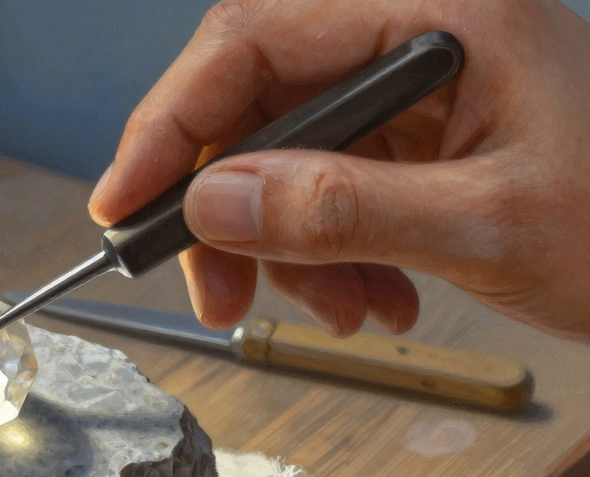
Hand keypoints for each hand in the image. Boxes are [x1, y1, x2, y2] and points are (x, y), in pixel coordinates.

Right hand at [88, 0, 589, 341]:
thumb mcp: (488, 225)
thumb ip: (343, 208)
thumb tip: (212, 200)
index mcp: (436, 9)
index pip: (252, 38)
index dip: (170, 121)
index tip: (123, 203)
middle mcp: (411, 32)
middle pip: (254, 101)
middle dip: (225, 208)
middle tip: (213, 289)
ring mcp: (409, 85)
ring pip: (279, 155)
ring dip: (281, 249)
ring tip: (336, 312)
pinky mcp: (410, 135)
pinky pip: (322, 188)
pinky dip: (323, 254)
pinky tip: (369, 298)